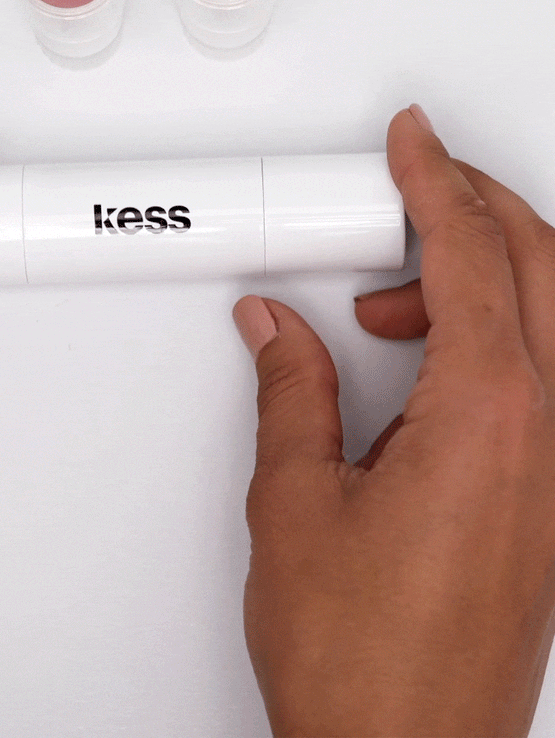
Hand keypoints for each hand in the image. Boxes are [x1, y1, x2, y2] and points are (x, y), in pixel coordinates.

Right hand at [233, 105, 554, 736]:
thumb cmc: (362, 661)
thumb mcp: (296, 500)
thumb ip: (292, 389)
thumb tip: (277, 326)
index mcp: (490, 415)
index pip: (473, 254)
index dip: (434, 182)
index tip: (413, 142)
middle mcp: (548, 434)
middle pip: (542, 264)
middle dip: (476, 206)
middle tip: (414, 186)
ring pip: (552, 317)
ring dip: (480, 277)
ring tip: (386, 297)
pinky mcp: (550, 499)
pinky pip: (541, 378)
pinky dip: (489, 340)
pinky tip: (421, 363)